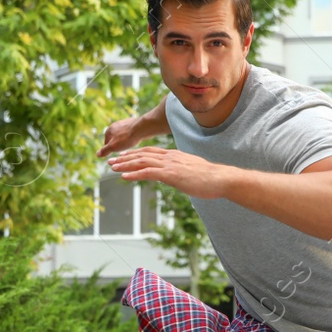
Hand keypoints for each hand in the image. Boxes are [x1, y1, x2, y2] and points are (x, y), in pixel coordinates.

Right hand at [96, 117, 141, 157]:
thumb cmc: (127, 138)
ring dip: (125, 141)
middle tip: (123, 150)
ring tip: (129, 145)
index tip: (115, 153)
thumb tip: (97, 154)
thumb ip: (105, 150)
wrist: (141, 128)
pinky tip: (135, 140)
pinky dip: (132, 137)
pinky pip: (130, 133)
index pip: (106, 142)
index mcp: (109, 130)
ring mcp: (125, 123)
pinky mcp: (133, 123)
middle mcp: (116, 124)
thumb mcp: (113, 147)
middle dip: (118, 145)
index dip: (110, 149)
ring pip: (123, 135)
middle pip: (114, 138)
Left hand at [107, 147, 228, 198]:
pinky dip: (134, 174)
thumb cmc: (210, 178)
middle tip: (111, 161)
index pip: (150, 152)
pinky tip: (124, 177)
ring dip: (125, 164)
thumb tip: (179, 175)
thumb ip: (182, 171)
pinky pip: (148, 173)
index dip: (135, 153)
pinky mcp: (171, 174)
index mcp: (174, 155)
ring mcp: (170, 165)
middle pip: (142, 154)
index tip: (124, 156)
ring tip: (112, 168)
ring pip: (142, 162)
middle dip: (125, 157)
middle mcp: (170, 157)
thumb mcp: (192, 171)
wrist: (220, 179)